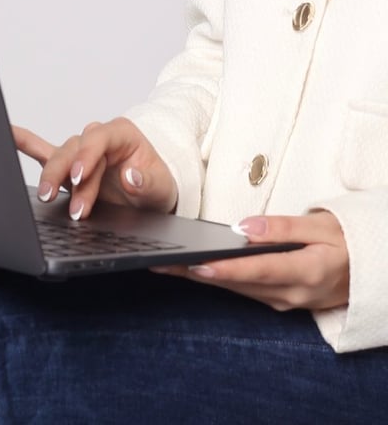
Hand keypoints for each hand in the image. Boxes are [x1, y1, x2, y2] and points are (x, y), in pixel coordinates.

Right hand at [12, 118, 177, 219]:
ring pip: (58, 157)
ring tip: (45, 197)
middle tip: (58, 198)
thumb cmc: (157, 186)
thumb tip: (130, 175)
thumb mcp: (162, 188)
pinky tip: (6, 135)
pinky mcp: (68, 166)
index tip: (79, 178)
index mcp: (122, 135)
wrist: (151, 196)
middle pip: (74, 150)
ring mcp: (80, 152)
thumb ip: (147, 182)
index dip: (86, 156)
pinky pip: (42, 151)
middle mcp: (98, 139)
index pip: (98, 139)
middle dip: (64, 174)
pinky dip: (23, 143)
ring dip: (51, 177)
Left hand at [151, 211, 349, 310]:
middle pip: (236, 283)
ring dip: (199, 277)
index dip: (225, 268)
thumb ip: (285, 227)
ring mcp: (283, 301)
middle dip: (196, 273)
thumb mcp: (324, 226)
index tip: (196, 263)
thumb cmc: (349, 242)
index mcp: (307, 272)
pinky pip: (240, 290)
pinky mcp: (276, 301)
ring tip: (165, 264)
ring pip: (233, 289)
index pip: (257, 270)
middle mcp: (292, 294)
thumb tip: (245, 227)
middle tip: (161, 262)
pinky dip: (215, 279)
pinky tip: (191, 269)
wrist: (370, 270)